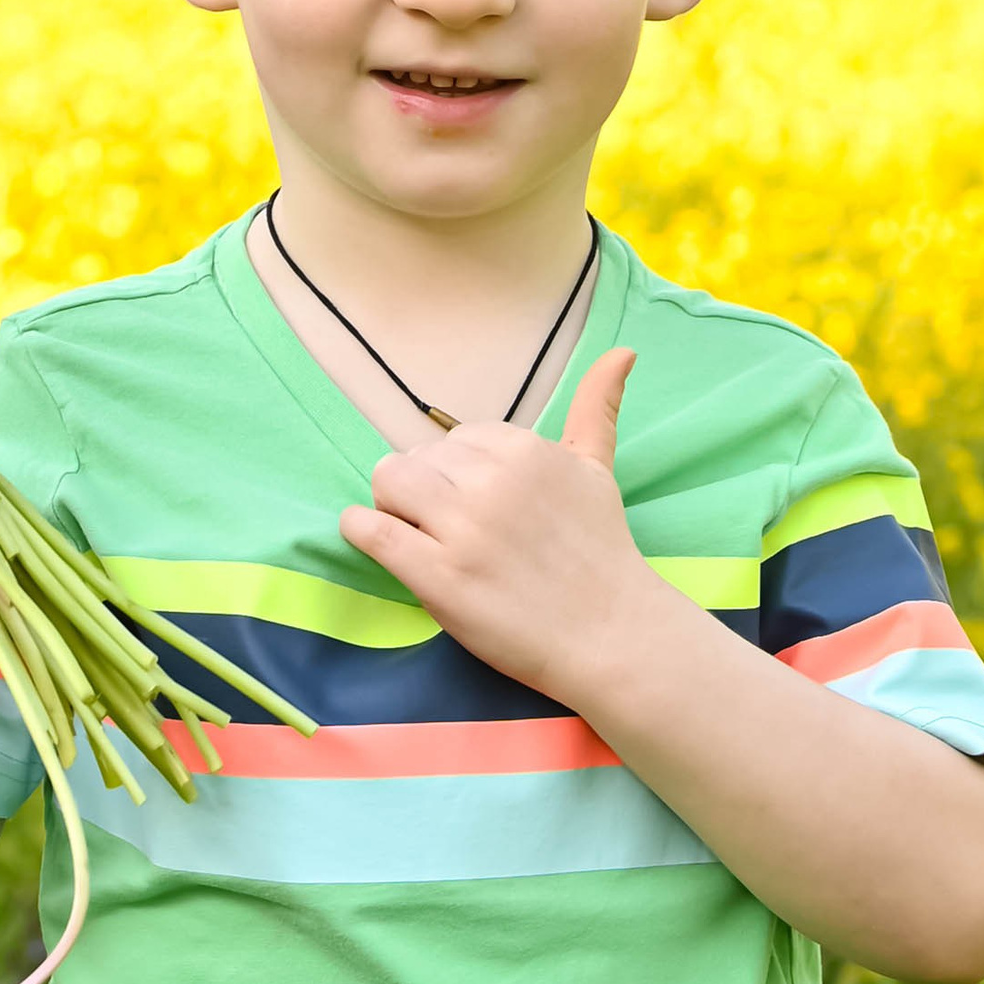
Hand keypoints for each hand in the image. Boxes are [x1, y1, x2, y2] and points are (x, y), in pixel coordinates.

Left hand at [339, 348, 665, 702]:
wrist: (610, 633)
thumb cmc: (601, 550)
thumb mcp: (598, 468)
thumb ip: (596, 406)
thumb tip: (623, 350)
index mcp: (524, 449)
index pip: (454, 440)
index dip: (456, 473)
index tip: (477, 505)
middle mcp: (491, 481)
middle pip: (416, 459)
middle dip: (424, 491)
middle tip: (450, 530)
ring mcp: (462, 529)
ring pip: (387, 482)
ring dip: (391, 506)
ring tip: (418, 536)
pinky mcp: (436, 576)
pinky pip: (369, 530)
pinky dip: (360, 529)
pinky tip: (374, 539)